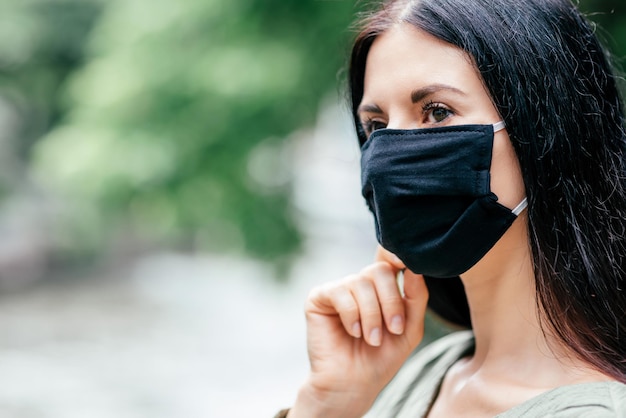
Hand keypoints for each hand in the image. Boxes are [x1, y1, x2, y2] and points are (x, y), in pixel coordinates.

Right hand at [289, 246, 428, 417]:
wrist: (353, 384)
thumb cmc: (381, 358)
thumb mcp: (409, 328)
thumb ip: (416, 297)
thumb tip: (416, 268)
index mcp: (381, 288)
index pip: (390, 260)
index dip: (398, 257)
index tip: (408, 264)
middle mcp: (359, 284)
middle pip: (379, 270)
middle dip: (391, 301)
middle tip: (393, 328)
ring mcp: (339, 290)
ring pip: (360, 282)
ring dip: (372, 314)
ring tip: (372, 339)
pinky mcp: (319, 298)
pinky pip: (339, 292)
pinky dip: (352, 314)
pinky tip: (353, 332)